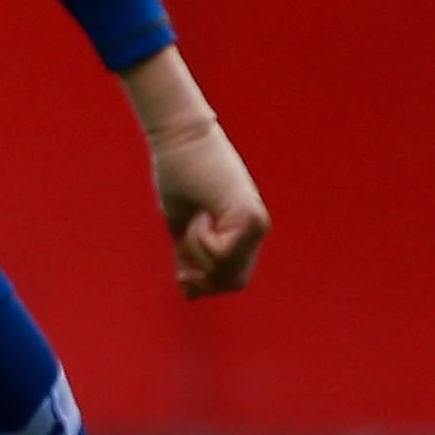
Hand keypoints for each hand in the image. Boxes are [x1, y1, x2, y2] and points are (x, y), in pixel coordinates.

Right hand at [149, 115, 268, 297]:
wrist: (178, 140)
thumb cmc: (177, 175)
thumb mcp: (180, 227)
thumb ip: (188, 259)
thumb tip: (189, 295)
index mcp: (242, 233)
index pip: (233, 280)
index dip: (206, 285)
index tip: (182, 271)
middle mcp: (256, 230)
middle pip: (233, 282)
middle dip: (202, 274)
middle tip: (185, 246)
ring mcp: (257, 224)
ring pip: (227, 269)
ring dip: (198, 249)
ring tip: (195, 216)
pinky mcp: (250, 217)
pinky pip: (223, 252)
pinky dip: (202, 239)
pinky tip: (202, 212)